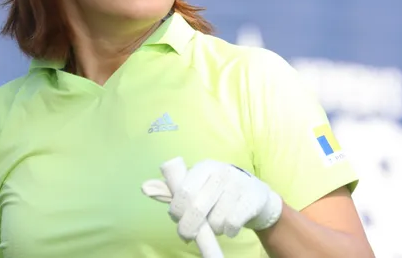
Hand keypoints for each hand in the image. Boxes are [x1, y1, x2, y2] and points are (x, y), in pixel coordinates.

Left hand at [142, 159, 282, 240]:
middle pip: (197, 207)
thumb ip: (174, 189)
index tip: (177, 218)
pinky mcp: (253, 198)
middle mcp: (222, 172)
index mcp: (205, 167)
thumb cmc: (220, 192)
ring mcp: (239, 185)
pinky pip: (232, 224)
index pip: (184, 190)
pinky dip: (228, 231)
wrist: (257, 196)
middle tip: (187, 234)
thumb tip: (144, 188)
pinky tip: (230, 226)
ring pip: (216, 219)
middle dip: (189, 226)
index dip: (177, 209)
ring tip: (215, 223)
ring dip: (212, 229)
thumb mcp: (198, 185)